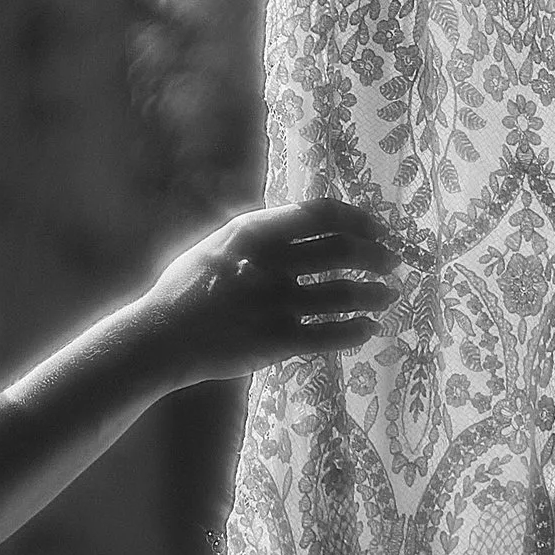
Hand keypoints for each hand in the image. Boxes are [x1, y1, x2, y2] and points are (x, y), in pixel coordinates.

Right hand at [144, 197, 403, 378]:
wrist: (161, 337)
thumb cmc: (187, 288)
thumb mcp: (218, 244)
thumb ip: (258, 232)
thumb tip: (301, 220)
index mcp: (254, 232)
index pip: (320, 214)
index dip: (358, 219)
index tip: (378, 228)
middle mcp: (269, 263)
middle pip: (342, 250)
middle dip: (377, 255)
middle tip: (394, 262)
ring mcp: (275, 303)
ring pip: (344, 293)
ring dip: (375, 293)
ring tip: (390, 295)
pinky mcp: (277, 341)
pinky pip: (331, 334)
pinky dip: (357, 330)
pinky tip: (370, 328)